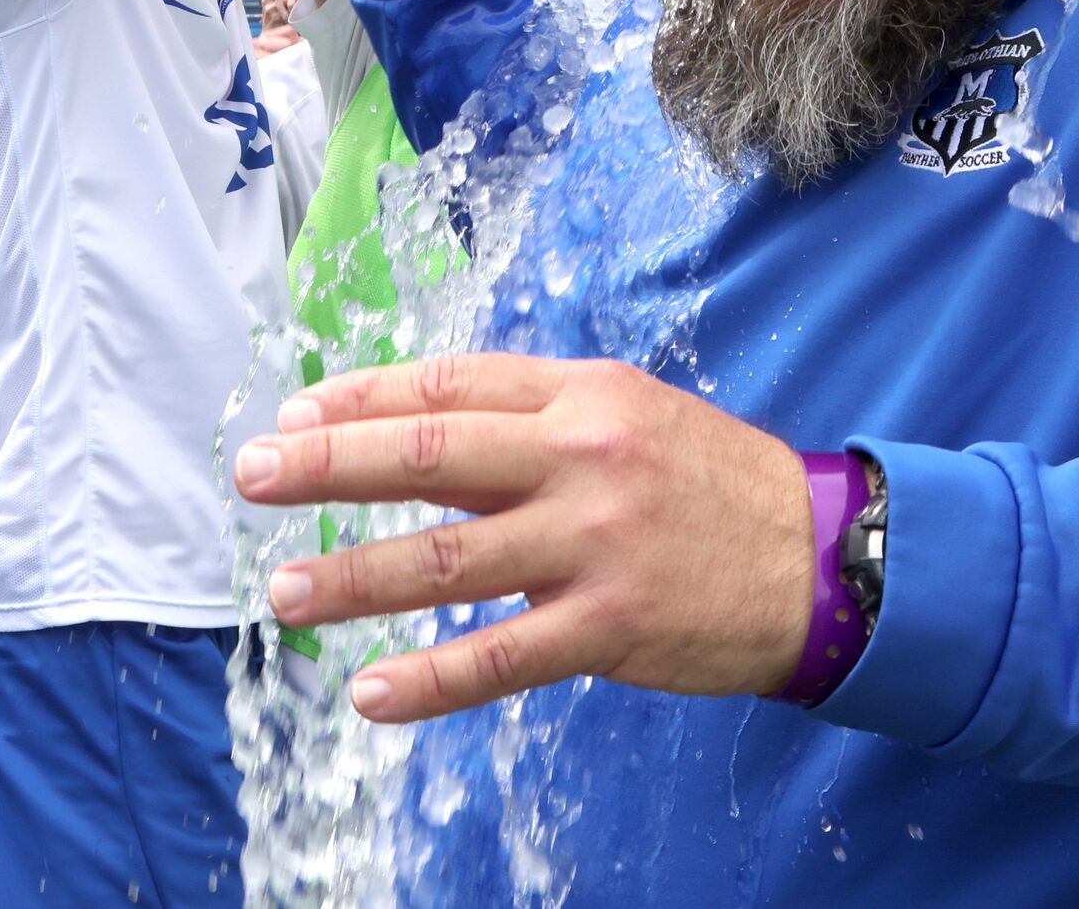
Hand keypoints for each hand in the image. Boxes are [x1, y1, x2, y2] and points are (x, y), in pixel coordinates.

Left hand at [232, 353, 813, 724]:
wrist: (824, 558)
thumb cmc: (716, 484)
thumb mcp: (633, 417)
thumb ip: (538, 421)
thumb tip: (422, 429)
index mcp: (584, 395)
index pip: (451, 386)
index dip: (363, 397)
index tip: (295, 412)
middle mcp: (583, 457)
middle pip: (429, 455)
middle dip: (328, 464)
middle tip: (254, 475)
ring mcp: (595, 543)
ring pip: (448, 561)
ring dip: (354, 578)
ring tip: (284, 591)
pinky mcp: (612, 626)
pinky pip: (500, 658)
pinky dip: (429, 680)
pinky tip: (371, 693)